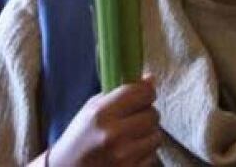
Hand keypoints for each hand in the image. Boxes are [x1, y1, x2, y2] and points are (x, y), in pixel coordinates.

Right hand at [45, 76, 160, 166]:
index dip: (146, 92)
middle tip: (132, 121)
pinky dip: (144, 153)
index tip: (142, 97)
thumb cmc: (79, 138)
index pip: (142, 92)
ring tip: (129, 139)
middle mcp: (113, 134)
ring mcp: (122, 156)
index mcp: (101, 114)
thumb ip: (121, 93)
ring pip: (156, 136)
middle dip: (146, 115)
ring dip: (147, 136)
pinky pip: (152, 155)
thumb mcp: (91, 110)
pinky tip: (128, 154)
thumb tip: (151, 79)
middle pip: (153, 115)